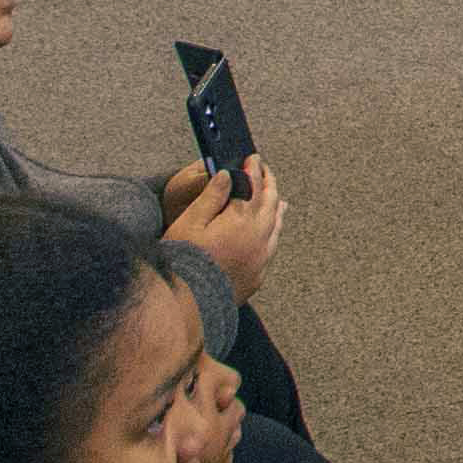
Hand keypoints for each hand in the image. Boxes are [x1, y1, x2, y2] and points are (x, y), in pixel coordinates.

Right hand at [164, 152, 286, 298]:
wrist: (187, 304)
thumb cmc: (183, 261)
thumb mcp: (190, 222)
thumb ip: (212, 197)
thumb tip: (228, 175)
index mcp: (242, 222)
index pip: (253, 188)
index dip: (254, 171)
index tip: (253, 158)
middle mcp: (258, 239)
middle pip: (270, 205)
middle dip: (269, 185)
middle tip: (266, 171)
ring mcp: (260, 260)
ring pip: (276, 228)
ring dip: (276, 210)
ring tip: (279, 200)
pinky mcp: (257, 278)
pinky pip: (271, 249)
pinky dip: (273, 234)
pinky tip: (270, 234)